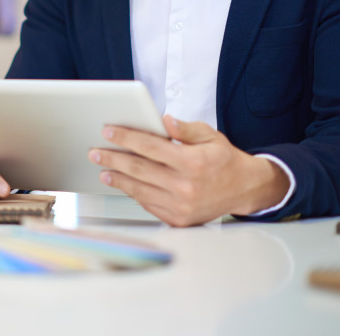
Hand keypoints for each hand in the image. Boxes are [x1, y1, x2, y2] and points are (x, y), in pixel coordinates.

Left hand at [89, 115, 289, 226]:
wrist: (245, 189)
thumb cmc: (224, 160)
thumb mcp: (210, 136)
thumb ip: (185, 128)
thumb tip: (164, 120)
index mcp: (193, 162)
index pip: (150, 147)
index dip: (126, 138)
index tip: (108, 131)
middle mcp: (186, 186)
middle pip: (139, 169)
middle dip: (113, 158)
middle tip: (95, 152)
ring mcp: (181, 206)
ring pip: (139, 190)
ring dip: (118, 179)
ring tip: (103, 170)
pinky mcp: (179, 220)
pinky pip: (148, 204)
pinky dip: (134, 193)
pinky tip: (124, 184)